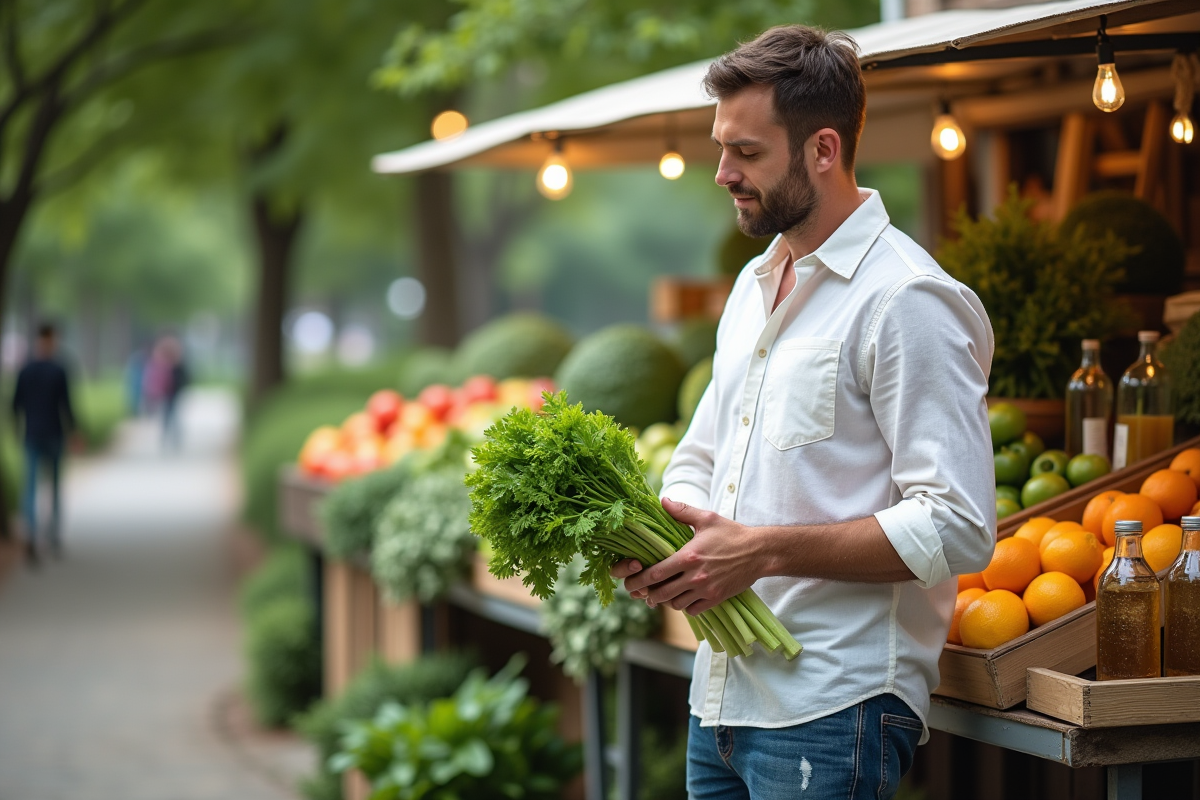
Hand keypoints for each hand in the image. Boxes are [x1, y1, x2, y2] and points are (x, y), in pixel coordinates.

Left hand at [612, 498, 765, 615]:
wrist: (760, 552)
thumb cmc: (732, 533)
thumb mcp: (707, 519)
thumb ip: (682, 511)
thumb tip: (662, 500)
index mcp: (688, 556)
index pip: (655, 573)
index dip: (639, 580)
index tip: (631, 582)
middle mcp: (695, 576)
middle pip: (661, 593)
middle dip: (648, 595)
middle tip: (642, 592)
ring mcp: (706, 589)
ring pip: (676, 604)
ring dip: (666, 601)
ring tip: (662, 595)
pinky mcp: (716, 598)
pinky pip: (693, 610)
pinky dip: (685, 606)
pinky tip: (683, 598)